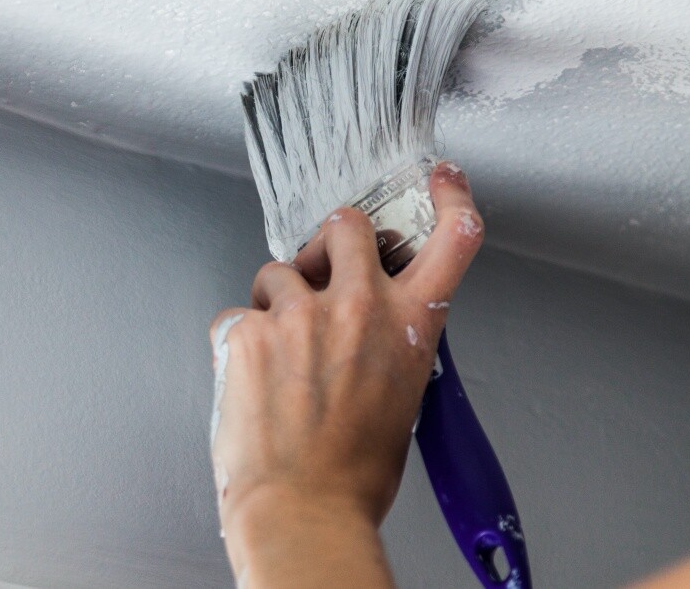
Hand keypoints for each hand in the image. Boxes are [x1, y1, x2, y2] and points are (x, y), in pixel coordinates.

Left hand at [208, 161, 482, 586]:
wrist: (302, 509)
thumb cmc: (354, 472)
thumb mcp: (400, 397)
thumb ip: (388, 342)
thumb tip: (366, 325)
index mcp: (409, 326)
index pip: (453, 240)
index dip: (450, 198)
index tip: (441, 178)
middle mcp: (359, 307)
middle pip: (343, 224)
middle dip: (327, 240)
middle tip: (318, 270)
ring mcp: (299, 313)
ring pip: (278, 271)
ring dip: (276, 301)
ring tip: (278, 357)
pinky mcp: (248, 328)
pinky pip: (236, 313)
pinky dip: (239, 340)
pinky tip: (249, 379)